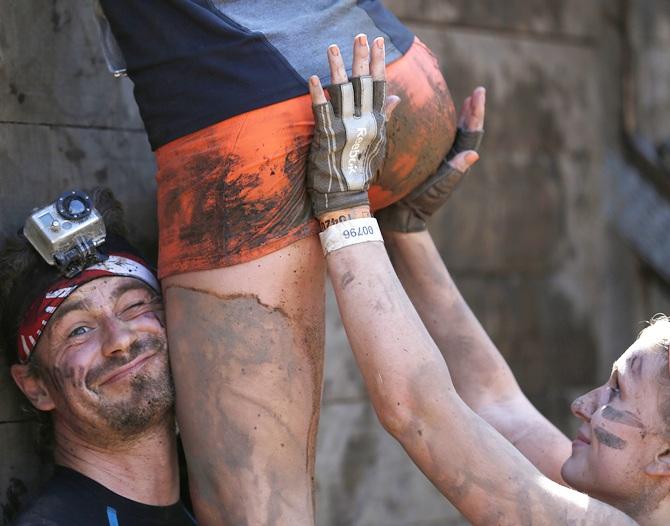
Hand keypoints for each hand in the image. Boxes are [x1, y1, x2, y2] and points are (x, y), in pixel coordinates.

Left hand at [307, 34, 398, 219]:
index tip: (377, 43)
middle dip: (361, 57)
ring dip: (337, 67)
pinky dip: (318, 93)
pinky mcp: (328, 136)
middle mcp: (364, 122)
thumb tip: (396, 97)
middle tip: (359, 35)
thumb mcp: (379, 143)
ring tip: (332, 46)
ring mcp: (346, 128)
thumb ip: (385, 117)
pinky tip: (312, 77)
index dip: (378, 63)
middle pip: (363, 83)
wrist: (347, 197)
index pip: (379, 86)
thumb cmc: (361, 171)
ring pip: (342, 91)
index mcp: (377, 122)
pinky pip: (321, 110)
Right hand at [376, 87, 485, 231]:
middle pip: (466, 132)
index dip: (475, 113)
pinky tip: (434, 118)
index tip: (477, 93)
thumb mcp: (436, 188)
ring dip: (460, 118)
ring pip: (454, 135)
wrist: (401, 216)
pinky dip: (441, 127)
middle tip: (476, 94)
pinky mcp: (426, 164)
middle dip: (471, 112)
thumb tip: (474, 154)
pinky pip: (438, 141)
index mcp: (454, 163)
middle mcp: (449, 160)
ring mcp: (439, 161)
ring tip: (465, 102)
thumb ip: (453, 172)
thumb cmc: (418, 203)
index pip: (470, 134)